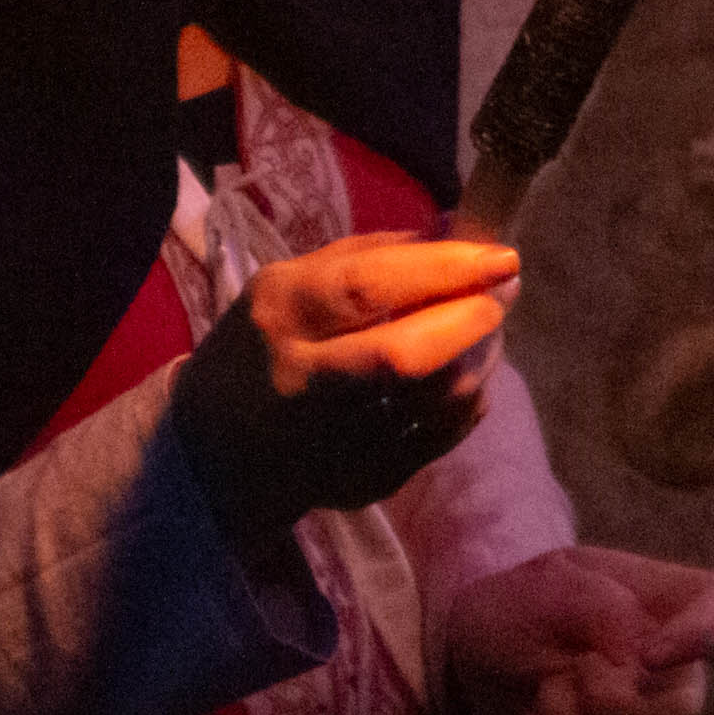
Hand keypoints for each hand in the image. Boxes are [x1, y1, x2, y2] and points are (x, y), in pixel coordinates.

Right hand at [169, 232, 521, 549]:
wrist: (211, 449)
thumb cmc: (264, 346)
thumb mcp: (293, 283)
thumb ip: (372, 256)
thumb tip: (460, 233)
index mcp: (281, 313)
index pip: (368, 288)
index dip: (443, 270)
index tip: (502, 256)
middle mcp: (301, 380)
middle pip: (403, 355)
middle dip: (470, 318)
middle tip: (502, 293)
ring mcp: (329, 441)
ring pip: (434, 401)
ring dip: (479, 358)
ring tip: (484, 329)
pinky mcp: (360, 481)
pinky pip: (440, 437)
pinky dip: (467, 401)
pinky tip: (462, 376)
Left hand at [441, 546, 713, 714]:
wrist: (471, 661)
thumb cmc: (516, 609)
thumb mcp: (543, 586)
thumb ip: (597, 605)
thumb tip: (640, 657)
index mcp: (661, 600)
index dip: (705, 632)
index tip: (653, 656)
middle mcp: (669, 662)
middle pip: (684, 706)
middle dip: (617, 702)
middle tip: (574, 674)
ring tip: (540, 687)